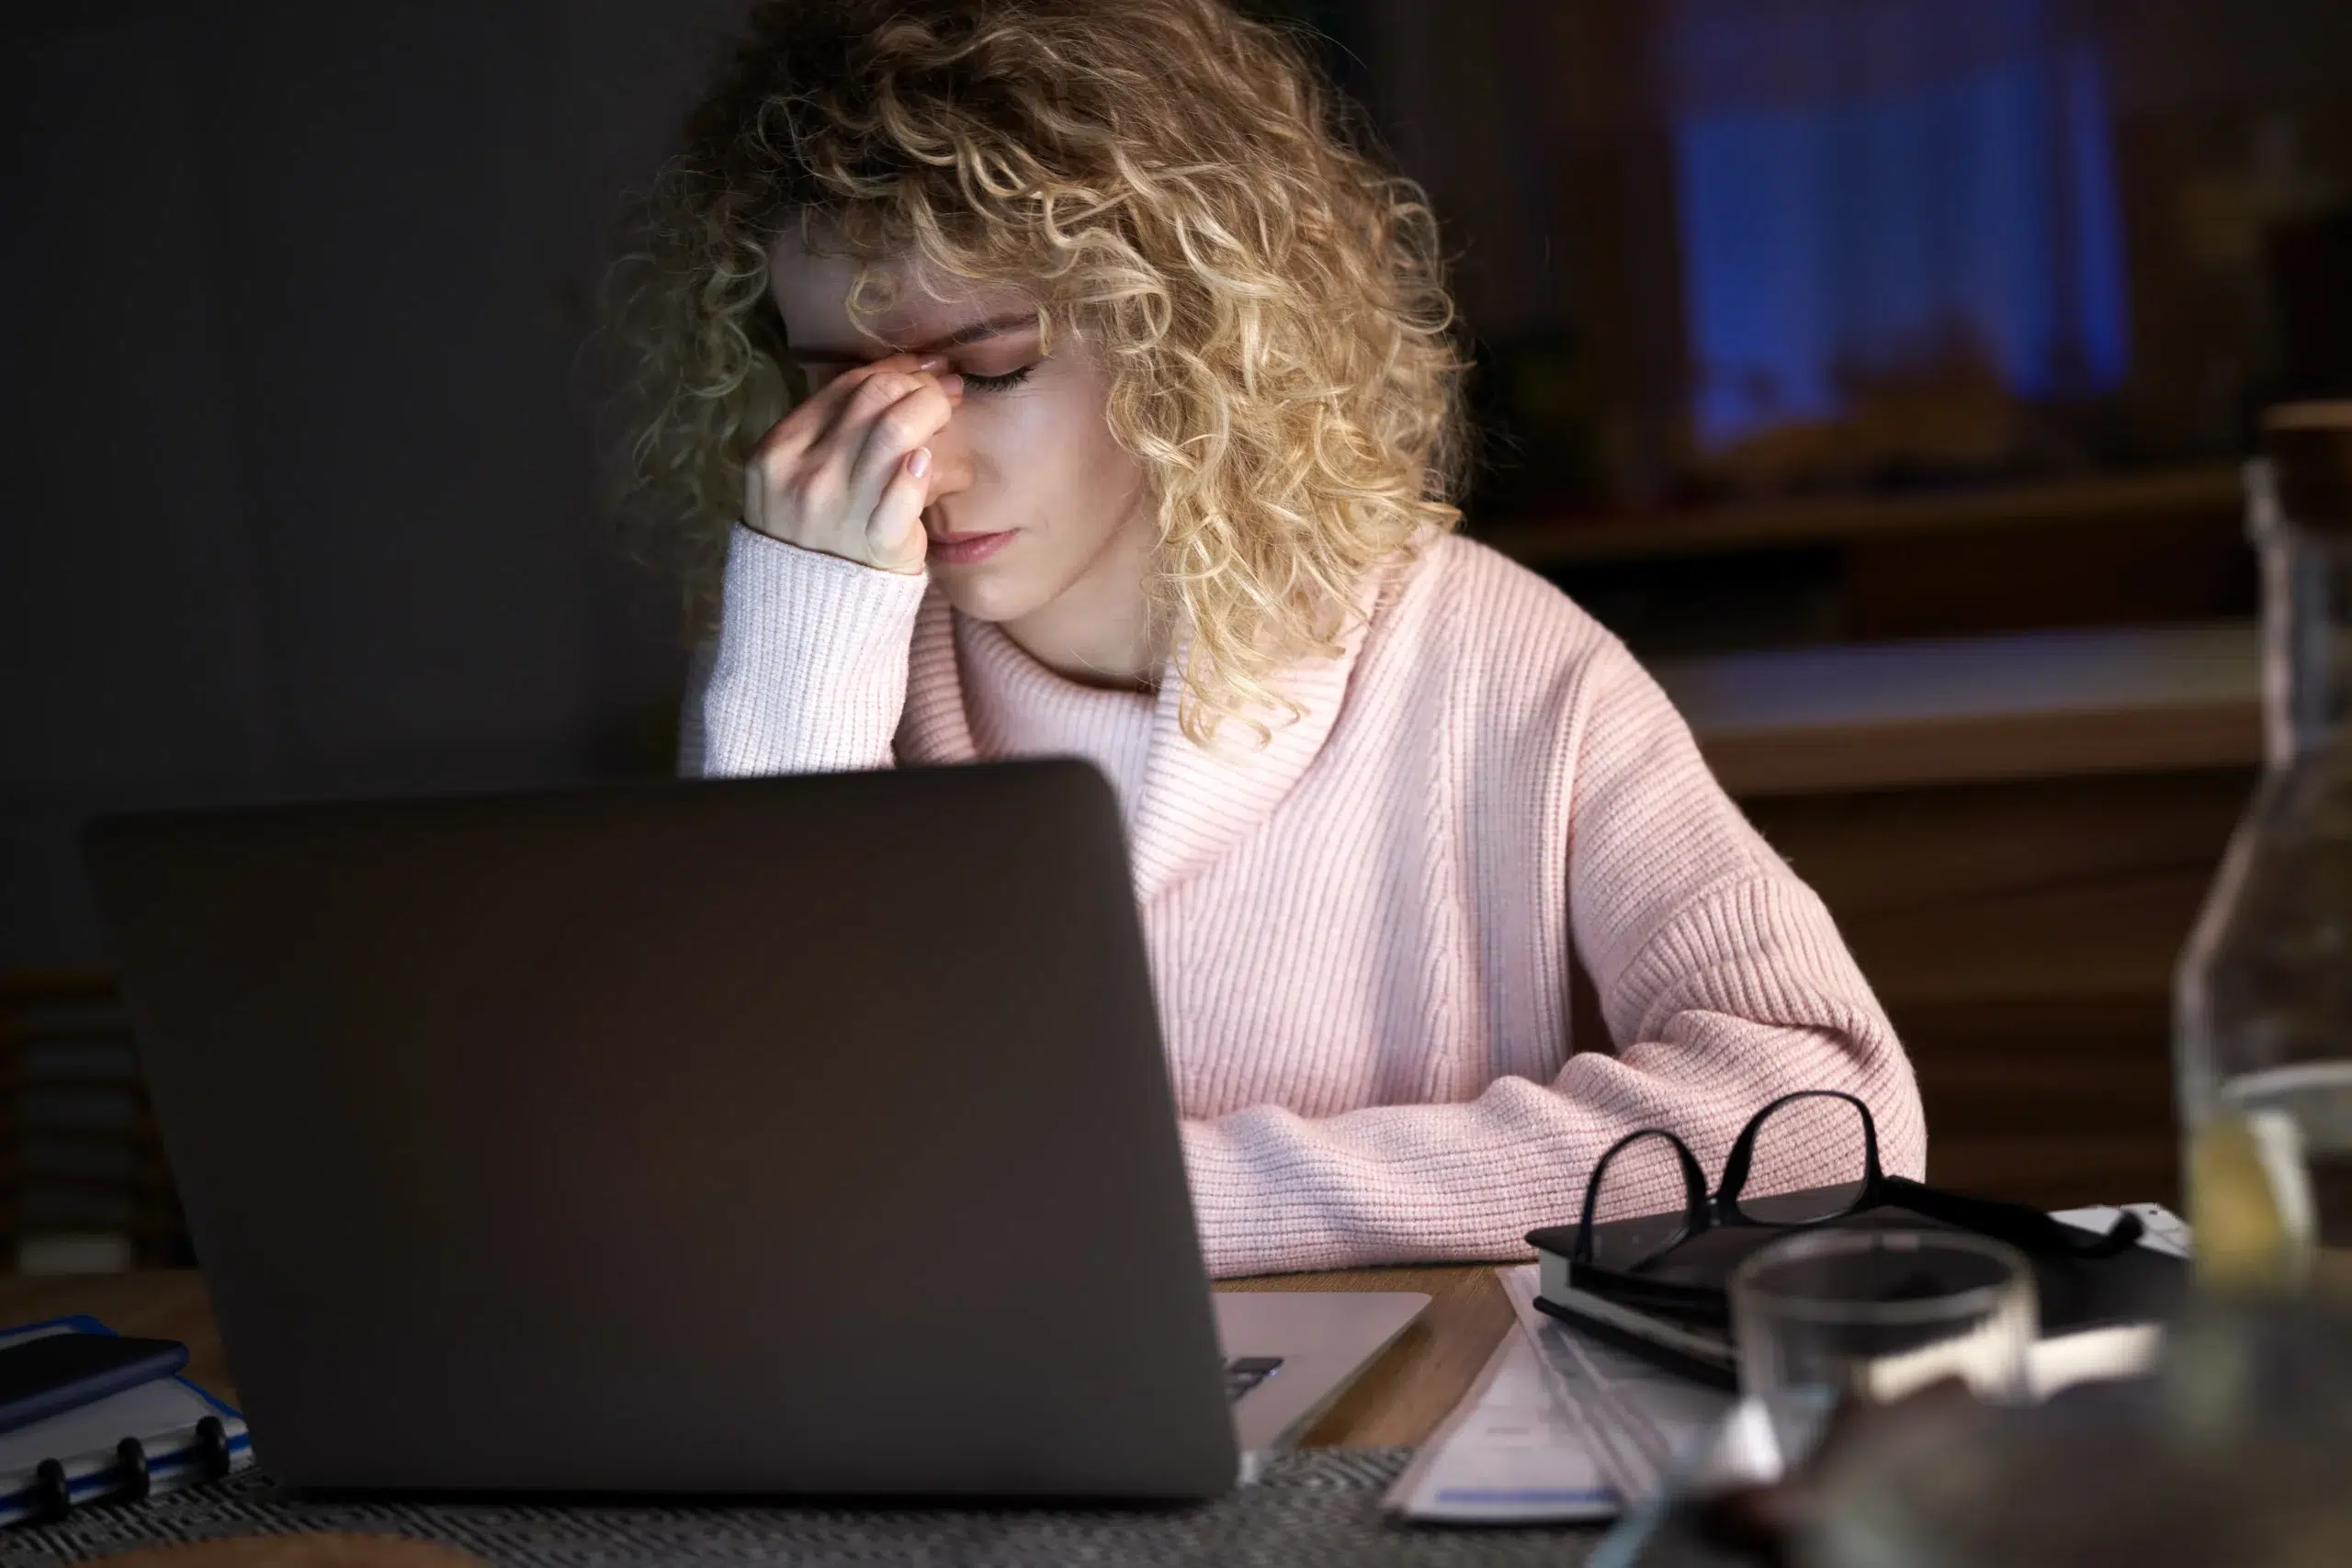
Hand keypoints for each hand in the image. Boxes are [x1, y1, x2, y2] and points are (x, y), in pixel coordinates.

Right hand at [742, 352, 963, 574]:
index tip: (923, 370)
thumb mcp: (794, 482)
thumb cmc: (812, 541)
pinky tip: (930, 465)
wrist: (806, 621)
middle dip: (920, 385)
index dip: (894, 369)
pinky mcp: (877, 545)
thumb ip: (828, 435)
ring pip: (895, 430)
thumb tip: (895, 377)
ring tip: (950, 415)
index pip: (846, 387)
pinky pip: (905, 497)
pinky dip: (922, 473)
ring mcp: (839, 510)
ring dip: (932, 412)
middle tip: (947, 391)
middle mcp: (804, 475)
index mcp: (778, 452)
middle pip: (875, 398)